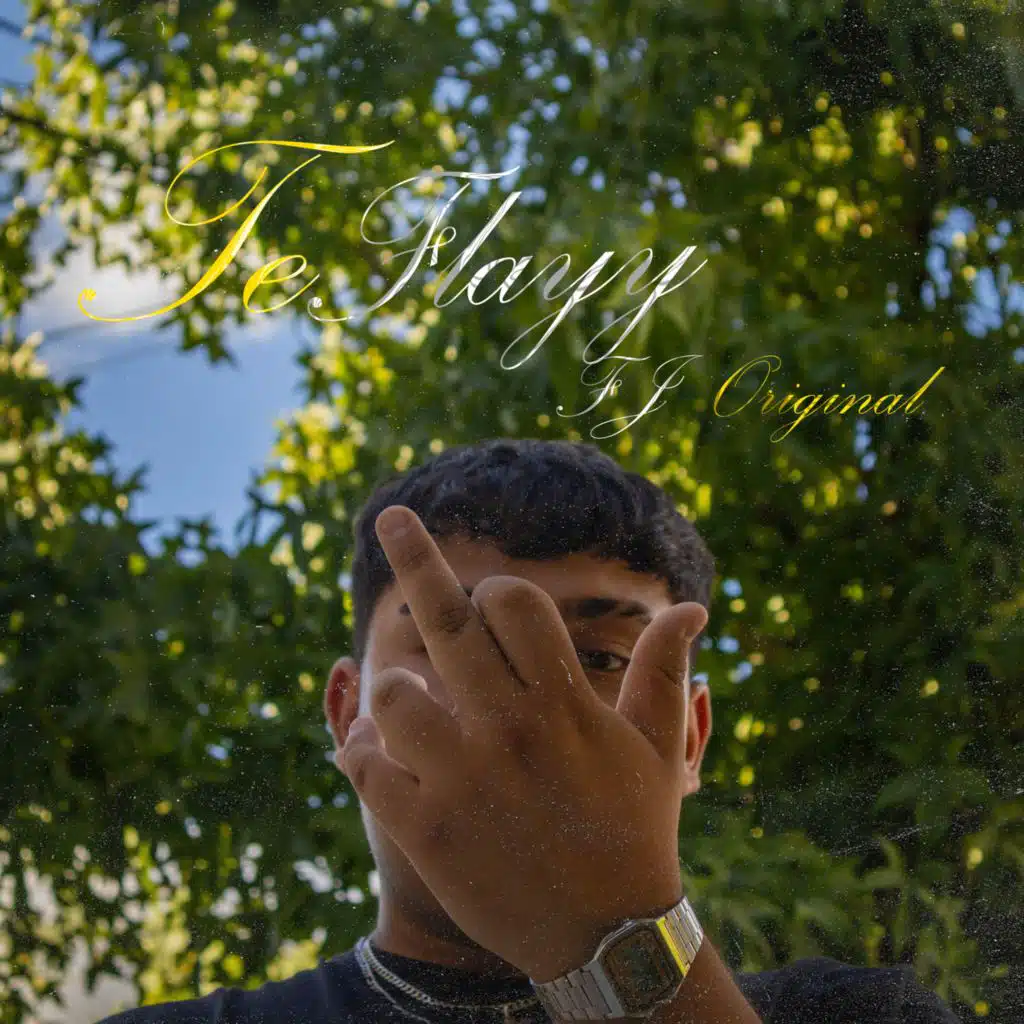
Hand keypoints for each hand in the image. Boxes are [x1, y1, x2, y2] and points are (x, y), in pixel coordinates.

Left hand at [342, 505, 707, 982]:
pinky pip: (364, 767)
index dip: (499, 592)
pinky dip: (357, 749)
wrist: (607, 940)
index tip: (493, 602)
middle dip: (416, 555)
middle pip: (445, 621)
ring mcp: (462, 780)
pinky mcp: (425, 830)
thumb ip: (666, 669)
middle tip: (392, 516)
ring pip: (392, 695)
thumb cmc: (635, 828)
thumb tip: (693, 608)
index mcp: (561, 703)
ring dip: (390, 689)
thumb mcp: (659, 746)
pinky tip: (366, 747)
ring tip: (400, 698)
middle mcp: (507, 729)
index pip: (511, 602)